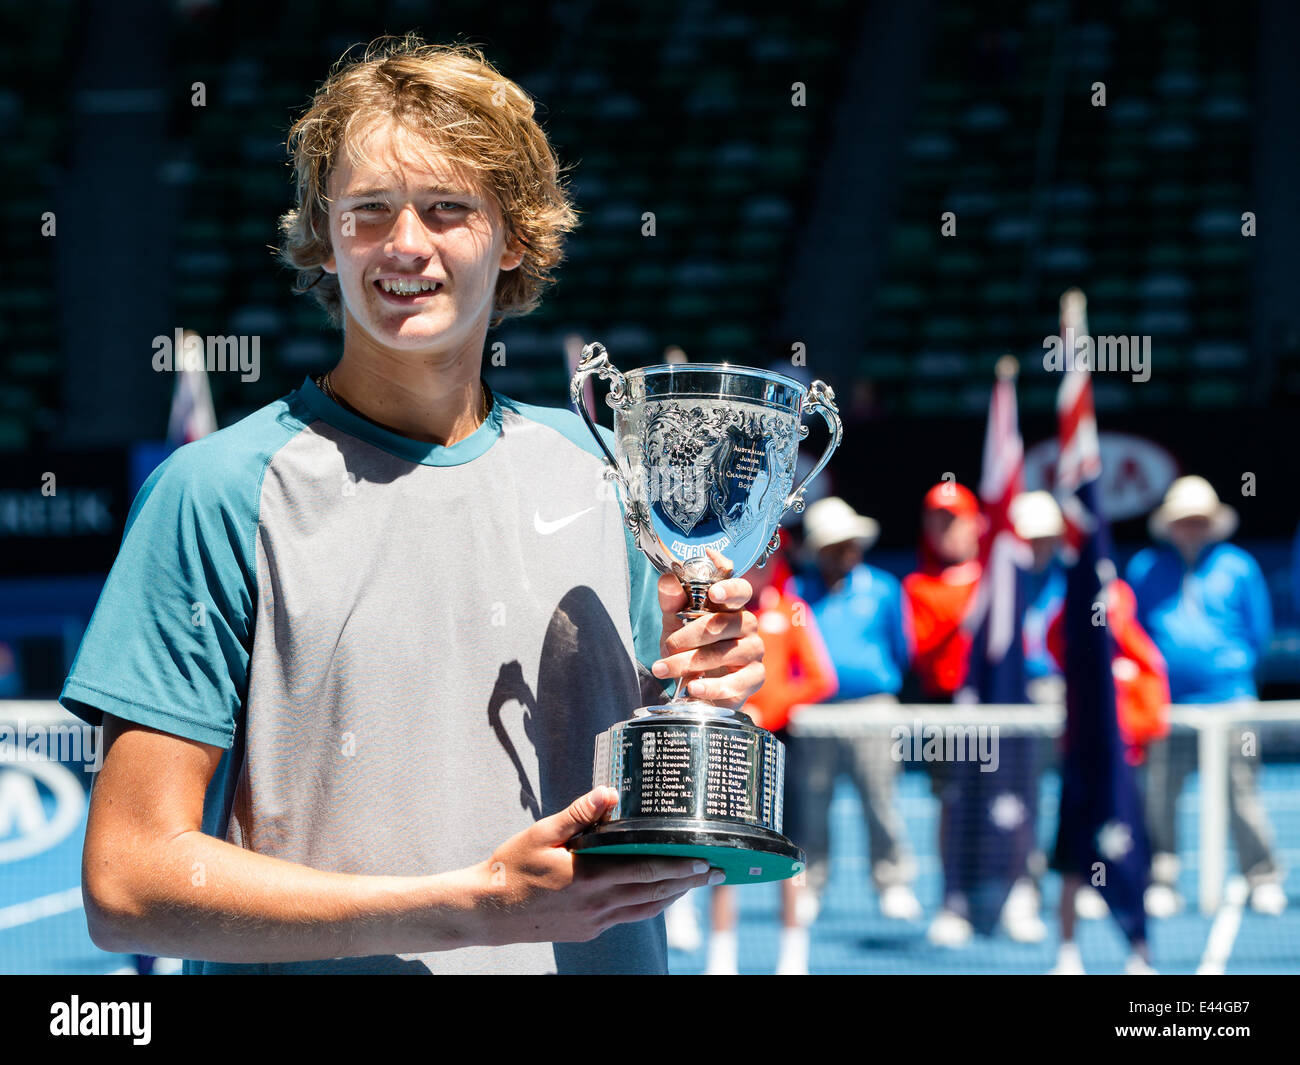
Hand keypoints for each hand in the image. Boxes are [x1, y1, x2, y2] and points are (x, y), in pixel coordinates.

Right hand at [475, 786, 721, 945]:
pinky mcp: (588, 930)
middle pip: (654, 893)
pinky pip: (626, 917)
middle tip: (716, 873)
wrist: (489, 911)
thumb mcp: (543, 833)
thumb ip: (579, 814)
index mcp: (590, 876)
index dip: (680, 868)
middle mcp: (598, 903)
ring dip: (672, 897)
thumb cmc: (514, 866)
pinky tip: (655, 896)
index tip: (705, 861)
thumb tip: (609, 791)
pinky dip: (647, 906)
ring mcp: (594, 921)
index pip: (647, 872)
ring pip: (644, 910)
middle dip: (688, 883)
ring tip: (694, 885)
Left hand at [652, 548, 764, 708]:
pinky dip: (710, 687)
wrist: (694, 685)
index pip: (740, 589)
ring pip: (725, 653)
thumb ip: (671, 601)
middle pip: (724, 623)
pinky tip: (692, 688)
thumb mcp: (674, 622)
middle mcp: (747, 625)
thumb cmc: (689, 647)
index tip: (713, 592)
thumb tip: (667, 579)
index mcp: (731, 605)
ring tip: (663, 669)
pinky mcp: (754, 677)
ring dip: (690, 662)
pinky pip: (735, 682)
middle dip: (690, 636)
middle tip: (668, 645)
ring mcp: (753, 651)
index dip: (729, 588)